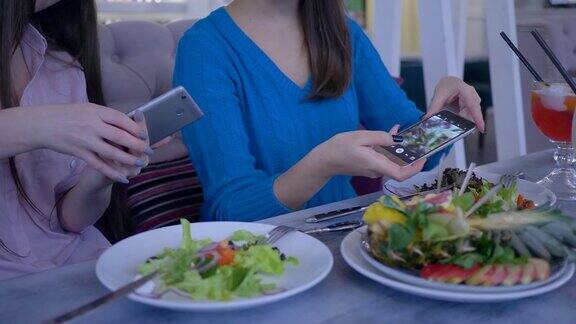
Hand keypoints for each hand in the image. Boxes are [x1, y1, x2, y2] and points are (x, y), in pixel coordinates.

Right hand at [28, 103, 150, 181]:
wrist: (43, 123)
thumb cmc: (69, 115)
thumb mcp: (89, 109)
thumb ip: (107, 116)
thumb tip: (130, 123)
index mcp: (97, 112)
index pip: (121, 120)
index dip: (136, 128)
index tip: (145, 135)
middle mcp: (92, 125)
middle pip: (120, 137)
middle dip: (138, 145)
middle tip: (149, 151)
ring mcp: (85, 140)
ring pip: (112, 152)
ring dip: (128, 160)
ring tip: (140, 164)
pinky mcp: (79, 152)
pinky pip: (99, 165)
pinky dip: (112, 172)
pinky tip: (123, 178)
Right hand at [309, 129, 425, 180]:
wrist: (323, 160)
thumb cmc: (340, 148)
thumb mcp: (360, 137)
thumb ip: (381, 137)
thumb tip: (396, 140)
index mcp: (376, 164)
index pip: (401, 174)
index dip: (415, 168)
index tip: (423, 157)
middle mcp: (377, 171)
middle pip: (399, 167)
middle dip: (408, 154)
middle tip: (414, 138)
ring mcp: (373, 170)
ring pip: (391, 162)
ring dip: (397, 149)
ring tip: (397, 130)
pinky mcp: (369, 167)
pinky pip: (383, 159)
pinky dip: (388, 149)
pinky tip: (387, 135)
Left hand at [425, 76, 484, 131]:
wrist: (449, 82)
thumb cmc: (446, 86)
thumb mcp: (438, 96)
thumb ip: (433, 108)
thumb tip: (427, 119)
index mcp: (466, 91)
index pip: (473, 106)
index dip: (478, 118)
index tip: (481, 128)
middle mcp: (473, 96)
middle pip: (472, 114)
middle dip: (467, 124)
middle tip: (459, 132)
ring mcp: (474, 102)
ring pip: (471, 117)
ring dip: (463, 123)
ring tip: (455, 127)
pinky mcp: (472, 107)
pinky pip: (469, 117)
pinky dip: (463, 122)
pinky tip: (457, 125)